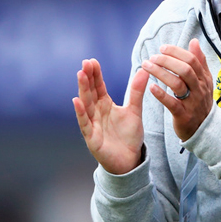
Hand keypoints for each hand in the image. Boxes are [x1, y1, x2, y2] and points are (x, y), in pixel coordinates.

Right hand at [73, 58, 148, 174]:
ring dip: (83, 90)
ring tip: (80, 75)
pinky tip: (76, 100)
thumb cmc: (129, 136)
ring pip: (86, 104)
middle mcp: (96, 112)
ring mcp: (92, 124)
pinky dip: (80, 112)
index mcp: (105, 105)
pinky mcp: (91, 137)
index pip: (99, 86)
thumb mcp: (135, 111)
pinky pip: (84, 123)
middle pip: (90, 92)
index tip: (92, 61)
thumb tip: (144, 69)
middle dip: (88, 78)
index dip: (96, 74)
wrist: (130, 160)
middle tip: (85, 63)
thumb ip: (136, 91)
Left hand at [141, 39, 212, 140]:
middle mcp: (199, 89)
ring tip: (147, 66)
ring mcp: (192, 103)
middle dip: (167, 60)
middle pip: (185, 70)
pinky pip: (172, 103)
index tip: (162, 48)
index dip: (176, 52)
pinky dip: (160, 94)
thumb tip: (194, 42)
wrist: (205, 129)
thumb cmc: (199, 101)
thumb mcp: (204, 81)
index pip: (192, 60)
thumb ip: (199, 62)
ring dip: (160, 73)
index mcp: (204, 79)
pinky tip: (150, 87)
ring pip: (177, 84)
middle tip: (153, 57)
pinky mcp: (184, 115)